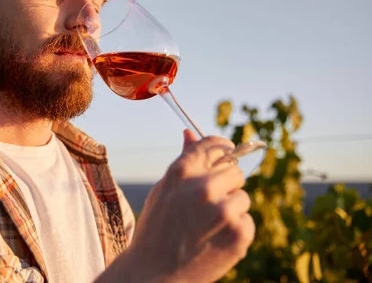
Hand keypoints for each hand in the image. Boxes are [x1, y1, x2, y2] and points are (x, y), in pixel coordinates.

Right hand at [124, 130, 254, 282]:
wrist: (153, 273)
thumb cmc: (157, 228)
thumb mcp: (164, 189)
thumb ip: (183, 161)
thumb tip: (190, 132)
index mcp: (181, 172)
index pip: (214, 145)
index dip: (222, 149)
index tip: (227, 154)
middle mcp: (204, 187)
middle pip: (235, 170)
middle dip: (226, 184)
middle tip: (209, 204)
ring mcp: (224, 211)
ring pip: (243, 196)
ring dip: (231, 208)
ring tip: (207, 226)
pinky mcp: (239, 234)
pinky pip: (247, 220)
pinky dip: (235, 229)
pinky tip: (214, 240)